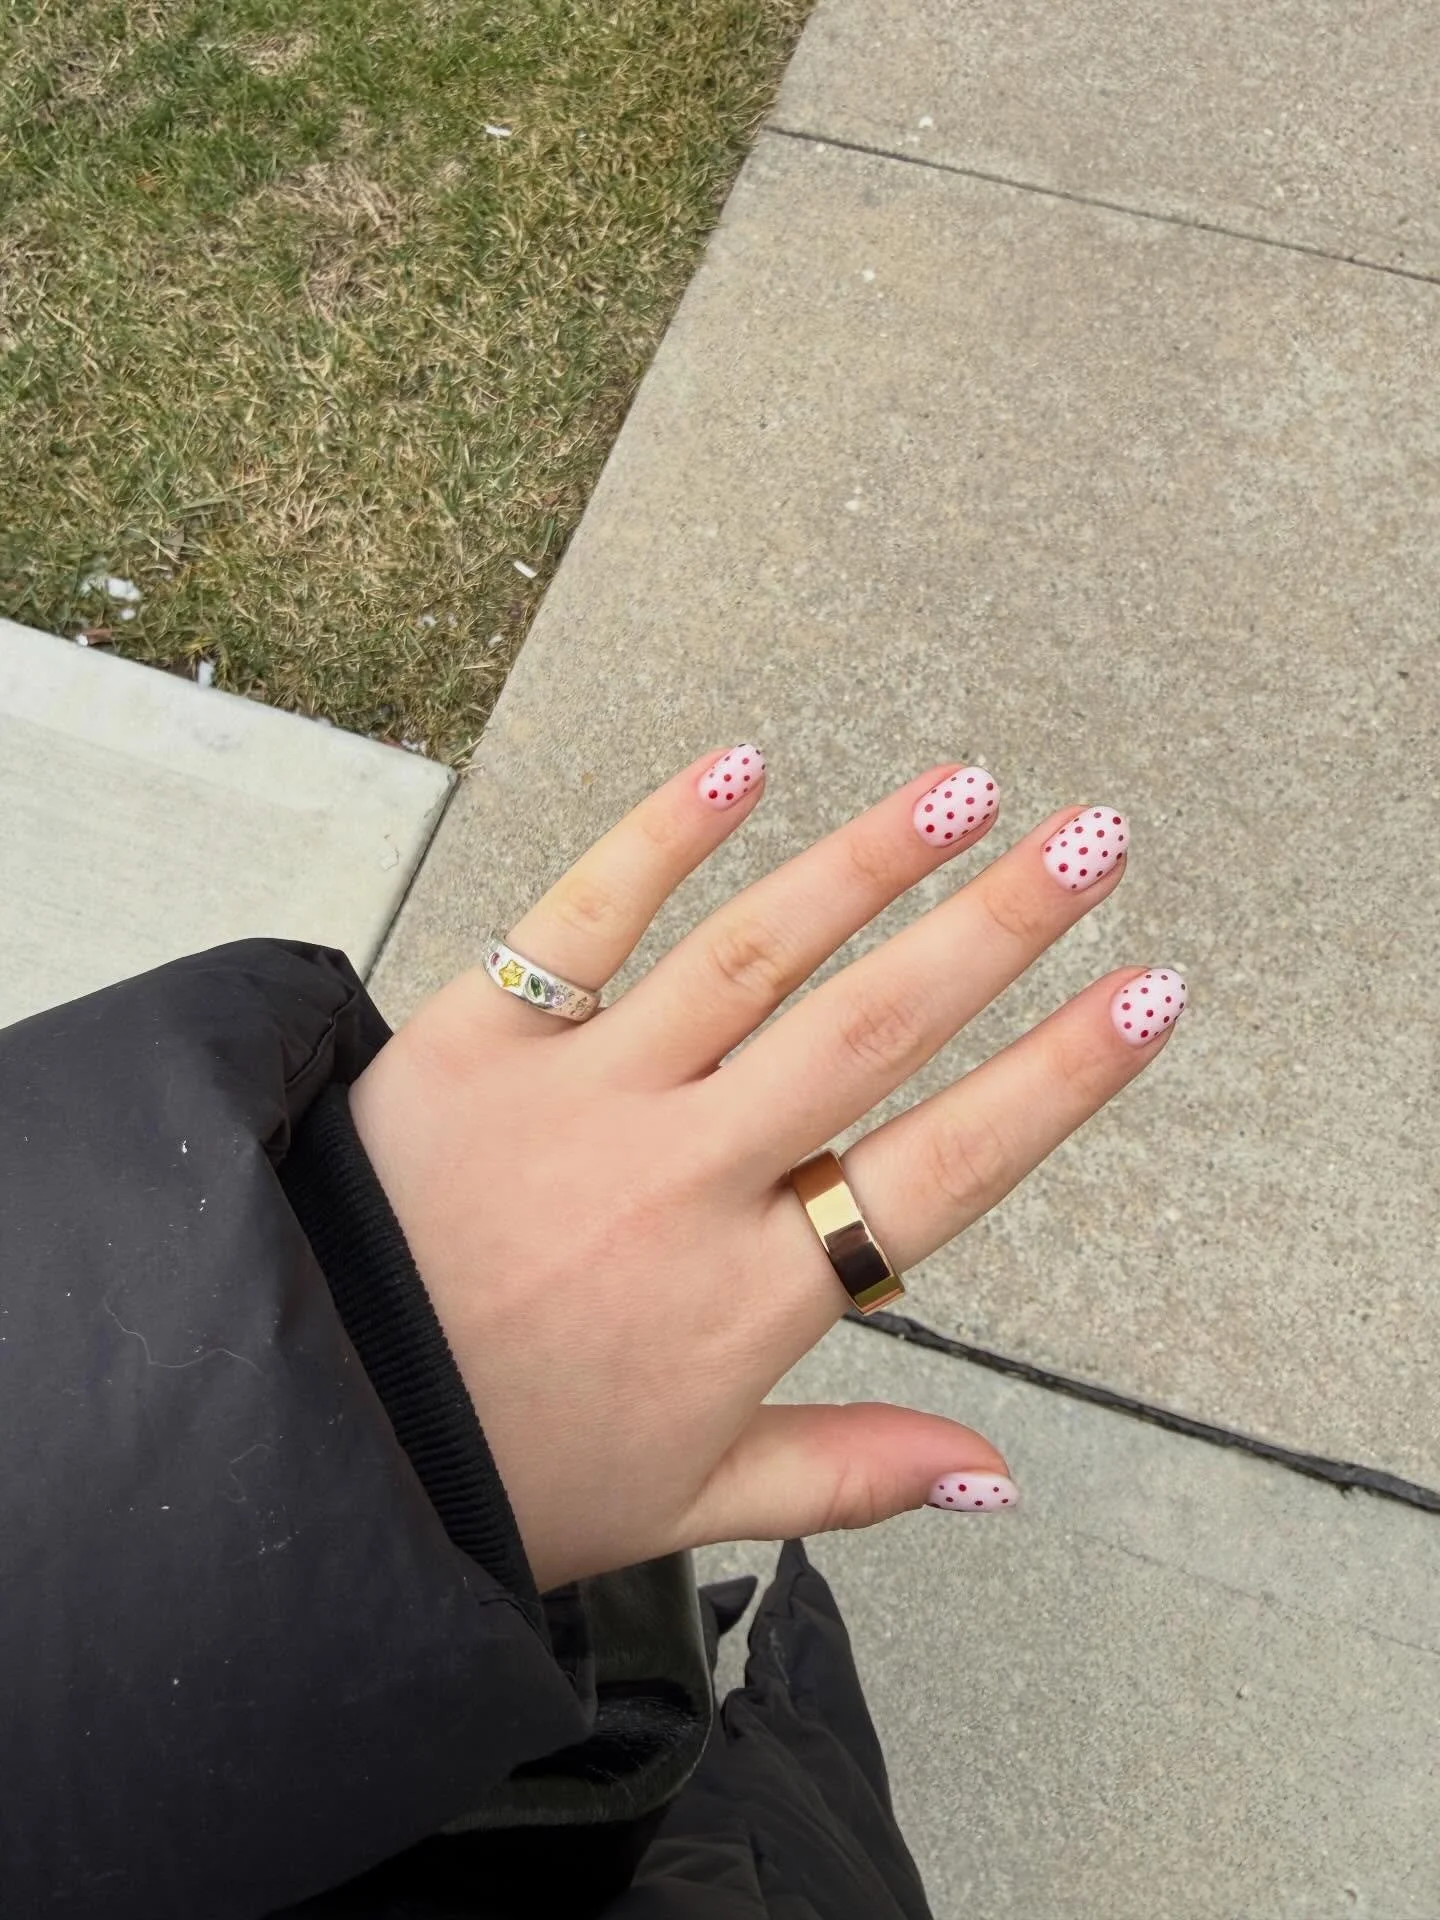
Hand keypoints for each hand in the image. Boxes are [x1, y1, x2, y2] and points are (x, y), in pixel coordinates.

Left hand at [349, 746, 1183, 1589]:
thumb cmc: (494, 1467)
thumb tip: (1000, 1476)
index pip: (940, 1171)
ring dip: (868, 862)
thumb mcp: (687, 1501)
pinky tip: (743, 761)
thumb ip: (850, 1475)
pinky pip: (579, 919)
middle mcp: (678, 1182)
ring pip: (751, 957)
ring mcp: (576, 1100)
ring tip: (965, 790)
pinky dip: (661, 834)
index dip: (1055, 1080)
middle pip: (869, 1034)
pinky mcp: (471, 1041)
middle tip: (1092, 844)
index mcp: (741, 1299)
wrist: (300, 1428)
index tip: (1146, 998)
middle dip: (997, 932)